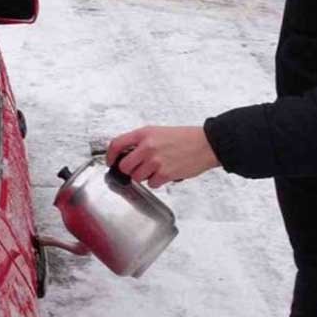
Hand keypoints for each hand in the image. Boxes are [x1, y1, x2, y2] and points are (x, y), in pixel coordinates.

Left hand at [105, 126, 220, 187]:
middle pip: (124, 166)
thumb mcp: (158, 132)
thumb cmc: (185, 138)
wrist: (206, 144)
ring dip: (145, 176)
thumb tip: (126, 154)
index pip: (116, 144)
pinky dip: (157, 182)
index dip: (110, 156)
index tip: (111, 162)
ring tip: (157, 169)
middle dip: (129, 170)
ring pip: (137, 177)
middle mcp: (148, 146)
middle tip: (138, 169)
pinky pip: (151, 184)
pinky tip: (165, 173)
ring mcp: (155, 161)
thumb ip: (141, 141)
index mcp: (144, 133)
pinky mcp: (165, 173)